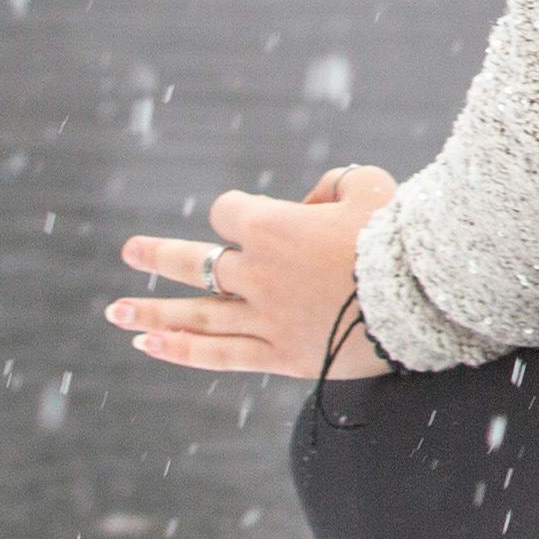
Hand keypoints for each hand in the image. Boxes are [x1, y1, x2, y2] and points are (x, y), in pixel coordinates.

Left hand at [109, 166, 400, 380]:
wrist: (424, 297)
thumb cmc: (399, 235)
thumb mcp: (369, 185)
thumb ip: (332, 184)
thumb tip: (310, 202)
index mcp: (273, 227)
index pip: (229, 213)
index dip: (242, 212)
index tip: (266, 218)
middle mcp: (257, 273)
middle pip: (195, 263)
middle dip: (157, 256)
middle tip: (129, 251)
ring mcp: (263, 318)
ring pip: (195, 315)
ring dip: (151, 311)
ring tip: (115, 311)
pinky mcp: (279, 355)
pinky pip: (219, 355)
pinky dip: (181, 351)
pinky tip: (147, 344)